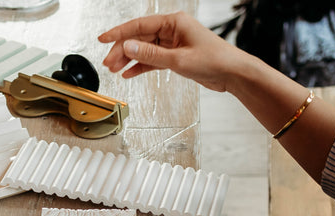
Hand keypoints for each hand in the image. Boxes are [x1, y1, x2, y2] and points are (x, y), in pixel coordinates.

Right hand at [98, 12, 249, 91]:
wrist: (232, 73)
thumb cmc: (214, 60)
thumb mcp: (178, 59)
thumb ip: (150, 54)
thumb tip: (127, 46)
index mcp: (174, 22)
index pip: (139, 25)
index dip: (119, 32)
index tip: (103, 38)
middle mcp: (172, 30)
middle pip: (139, 38)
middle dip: (122, 50)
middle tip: (108, 63)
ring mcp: (173, 43)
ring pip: (144, 49)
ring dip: (129, 59)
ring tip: (114, 69)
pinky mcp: (175, 56)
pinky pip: (152, 59)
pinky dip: (140, 66)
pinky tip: (128, 73)